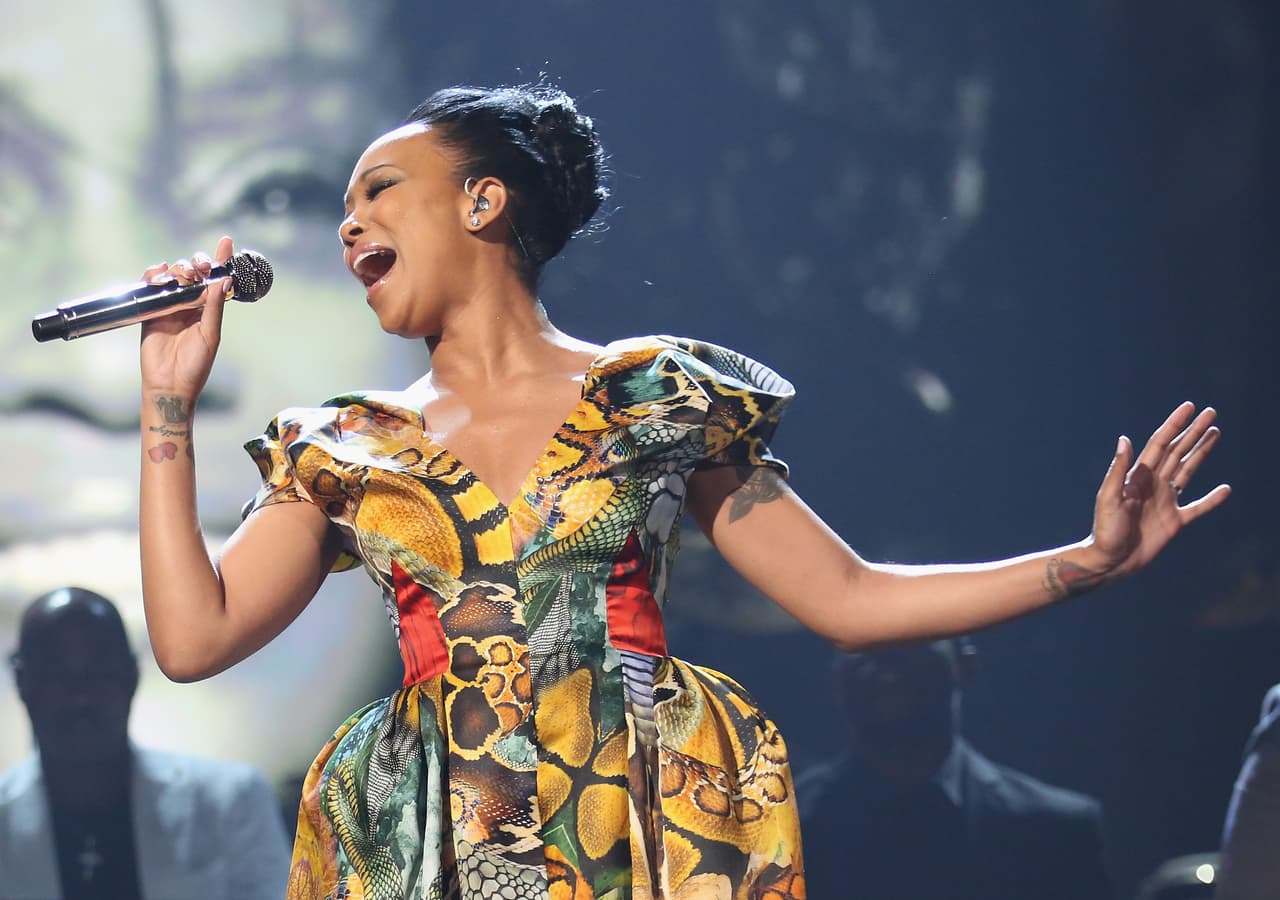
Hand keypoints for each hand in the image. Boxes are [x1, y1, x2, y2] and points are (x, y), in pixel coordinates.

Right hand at [138, 235, 234, 398]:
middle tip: (200, 268)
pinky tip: (161, 274)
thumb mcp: (210, 334)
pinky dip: (154, 275)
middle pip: (194, 272)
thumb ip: (213, 307)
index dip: (220, 259)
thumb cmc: (196, 364)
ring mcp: (169, 305)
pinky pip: (150, 286)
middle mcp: (190, 304)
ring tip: (182, 277)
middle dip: (197, 263)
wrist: (169, 383)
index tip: (226, 241)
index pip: (215, 279)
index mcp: (208, 309)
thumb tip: (222, 280)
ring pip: (173, 275)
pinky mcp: (150, 310)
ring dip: (179, 268)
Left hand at [1089, 402, 1230, 577]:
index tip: (1189, 407)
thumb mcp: (1108, 497)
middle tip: (1211, 413)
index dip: (1175, 424)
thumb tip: (1124, 439)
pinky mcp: (1174, 522)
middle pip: (1178, 452)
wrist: (1110, 561)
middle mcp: (1153, 484)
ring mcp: (1165, 501)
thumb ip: (1118, 469)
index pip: (1160, 444)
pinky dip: (1212, 499)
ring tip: (1215, 434)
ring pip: (1188, 471)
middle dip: (1194, 432)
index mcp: (1138, 476)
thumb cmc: (1105, 529)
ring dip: (1202, 453)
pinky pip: (1198, 507)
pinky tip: (1225, 489)